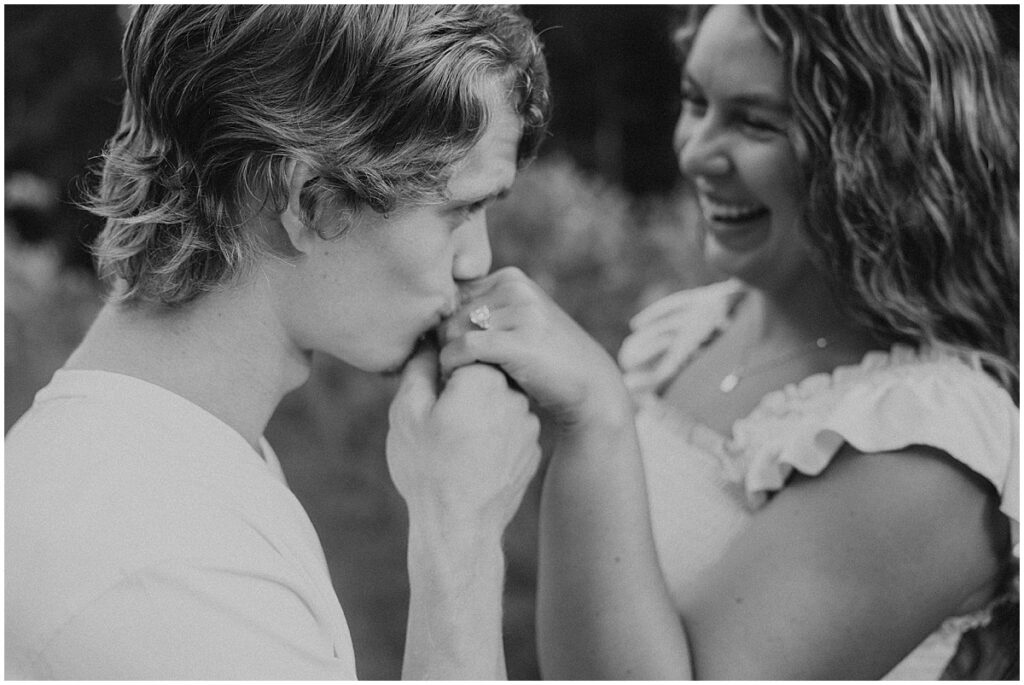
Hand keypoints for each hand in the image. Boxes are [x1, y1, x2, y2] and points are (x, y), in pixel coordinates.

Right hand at [386, 344, 541, 537]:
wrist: (460, 527)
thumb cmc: (428, 467)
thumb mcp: (408, 412)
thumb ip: (420, 368)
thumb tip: (429, 344)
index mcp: (484, 378)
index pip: (467, 352)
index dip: (445, 367)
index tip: (433, 390)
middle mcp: (515, 396)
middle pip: (486, 378)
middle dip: (465, 392)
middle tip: (442, 422)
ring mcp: (529, 426)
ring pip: (500, 406)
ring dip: (482, 415)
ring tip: (458, 446)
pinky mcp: (533, 451)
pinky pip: (510, 432)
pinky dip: (495, 440)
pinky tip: (475, 461)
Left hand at [439, 267, 631, 429]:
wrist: (590, 387)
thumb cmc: (545, 362)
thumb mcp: (516, 326)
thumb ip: (482, 315)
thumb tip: (429, 323)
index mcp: (512, 278)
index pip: (453, 295)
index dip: (445, 327)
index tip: (449, 355)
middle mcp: (516, 288)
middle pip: (450, 312)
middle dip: (445, 344)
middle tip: (451, 372)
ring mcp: (521, 312)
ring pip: (453, 330)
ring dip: (447, 358)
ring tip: (458, 378)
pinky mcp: (520, 340)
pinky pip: (464, 347)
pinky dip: (453, 366)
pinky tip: (459, 381)